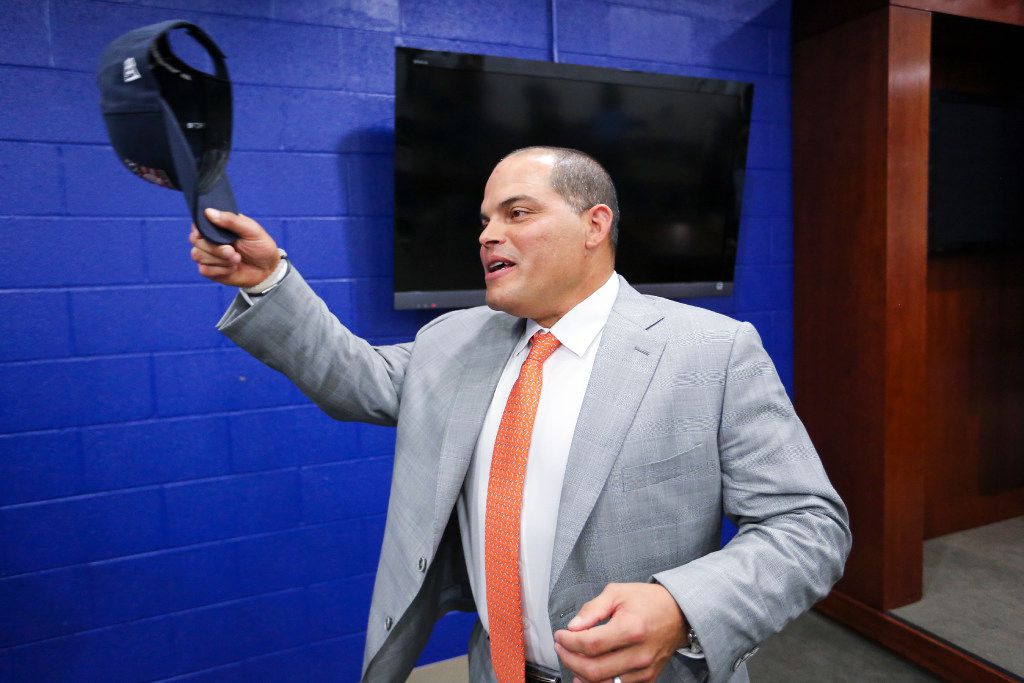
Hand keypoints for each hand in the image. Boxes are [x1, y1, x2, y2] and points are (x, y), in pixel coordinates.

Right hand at [189, 208, 279, 286]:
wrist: (267, 269)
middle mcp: (209, 239)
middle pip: (196, 240)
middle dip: (215, 248)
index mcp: (217, 226)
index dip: (200, 229)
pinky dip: (220, 270)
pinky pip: (204, 270)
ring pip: (198, 255)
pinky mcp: (210, 270)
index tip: (211, 234)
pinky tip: (232, 268)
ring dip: (220, 260)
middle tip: (233, 251)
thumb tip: (208, 212)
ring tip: (237, 259)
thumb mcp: (251, 230)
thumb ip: (231, 220)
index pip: (198, 223)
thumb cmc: (260, 246)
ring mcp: (208, 255)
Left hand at [553, 582, 687, 682]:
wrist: (678, 614)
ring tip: (572, 659)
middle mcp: (639, 653)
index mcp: (631, 628)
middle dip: (569, 659)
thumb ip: (592, 609)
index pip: (590, 644)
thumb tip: (573, 626)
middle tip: (561, 647)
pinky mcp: (647, 678)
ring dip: (580, 673)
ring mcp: (644, 669)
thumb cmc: (649, 601)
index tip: (560, 635)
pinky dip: (597, 681)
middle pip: (593, 669)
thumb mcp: (617, 593)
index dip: (568, 642)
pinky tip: (586, 672)